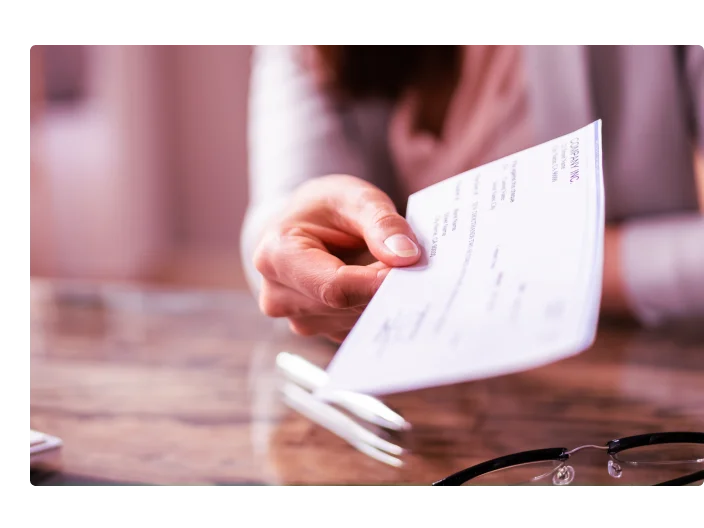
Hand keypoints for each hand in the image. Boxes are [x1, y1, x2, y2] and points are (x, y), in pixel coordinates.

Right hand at [253, 174, 420, 342]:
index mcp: (276, 256)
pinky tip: (380, 284)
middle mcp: (279, 296)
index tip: (413, 268)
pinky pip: (359, 327)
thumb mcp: (356, 198)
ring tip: (389, 267)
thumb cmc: (326, 207)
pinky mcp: (320, 330)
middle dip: (384, 286)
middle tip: (412, 262)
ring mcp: (298, 319)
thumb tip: (406, 256)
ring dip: (381, 297)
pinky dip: (376, 306)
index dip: (378, 282)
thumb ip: (382, 223)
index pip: (335, 287)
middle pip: (347, 306)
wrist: (306, 224)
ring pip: (357, 320)